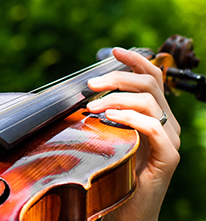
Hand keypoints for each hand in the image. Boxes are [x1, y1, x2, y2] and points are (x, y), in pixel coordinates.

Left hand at [86, 47, 180, 220]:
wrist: (127, 209)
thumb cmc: (114, 168)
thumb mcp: (109, 132)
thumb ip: (106, 111)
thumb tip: (86, 90)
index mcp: (154, 113)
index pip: (152, 77)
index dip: (135, 60)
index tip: (114, 51)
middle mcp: (166, 122)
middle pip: (149, 83)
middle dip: (117, 77)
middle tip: (92, 84)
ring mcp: (169, 139)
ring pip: (150, 101)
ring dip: (117, 97)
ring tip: (93, 105)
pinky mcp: (168, 157)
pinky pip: (153, 127)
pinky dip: (129, 117)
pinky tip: (109, 118)